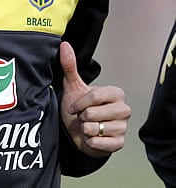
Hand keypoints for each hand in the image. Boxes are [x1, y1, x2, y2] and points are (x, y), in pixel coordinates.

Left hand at [59, 41, 130, 156]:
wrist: (79, 133)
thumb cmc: (79, 109)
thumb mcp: (73, 86)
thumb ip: (70, 66)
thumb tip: (64, 45)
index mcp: (116, 94)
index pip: (94, 96)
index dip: (79, 103)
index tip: (73, 107)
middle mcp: (124, 109)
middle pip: (92, 113)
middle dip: (81, 116)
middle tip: (83, 116)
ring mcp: (123, 127)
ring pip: (94, 128)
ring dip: (84, 129)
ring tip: (88, 125)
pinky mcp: (119, 143)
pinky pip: (98, 142)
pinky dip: (89, 141)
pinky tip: (92, 137)